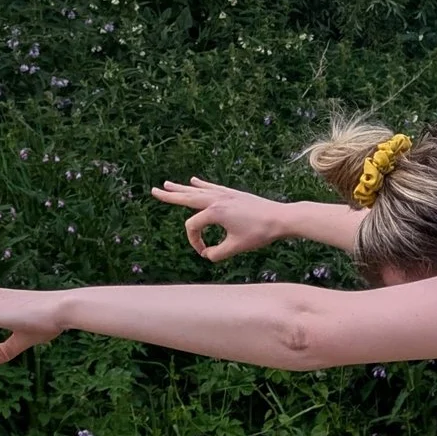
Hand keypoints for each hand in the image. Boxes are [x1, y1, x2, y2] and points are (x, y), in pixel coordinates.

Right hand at [151, 177, 287, 262]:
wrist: (282, 218)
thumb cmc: (260, 233)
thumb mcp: (237, 247)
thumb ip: (218, 253)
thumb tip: (207, 256)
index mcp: (214, 212)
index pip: (192, 227)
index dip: (195, 242)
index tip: (207, 252)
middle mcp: (217, 200)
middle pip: (187, 197)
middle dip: (170, 196)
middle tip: (154, 191)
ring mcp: (226, 194)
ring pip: (198, 190)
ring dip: (182, 188)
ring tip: (168, 184)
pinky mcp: (234, 194)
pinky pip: (212, 188)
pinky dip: (202, 184)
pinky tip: (194, 180)